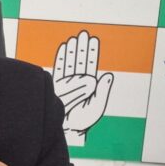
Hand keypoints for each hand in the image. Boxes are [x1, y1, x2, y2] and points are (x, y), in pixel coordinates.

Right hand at [52, 31, 112, 146]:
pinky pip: (58, 69)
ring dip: (72, 51)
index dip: (91, 52)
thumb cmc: (81, 121)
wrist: (66, 130)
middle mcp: (77, 82)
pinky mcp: (56, 86)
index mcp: (88, 85)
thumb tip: (108, 75)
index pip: (90, 65)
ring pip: (70, 63)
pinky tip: (62, 49)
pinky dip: (60, 59)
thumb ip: (103, 91)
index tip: (93, 40)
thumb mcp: (97, 106)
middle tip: (83, 34)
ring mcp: (66, 83)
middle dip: (81, 47)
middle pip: (79, 61)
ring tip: (74, 39)